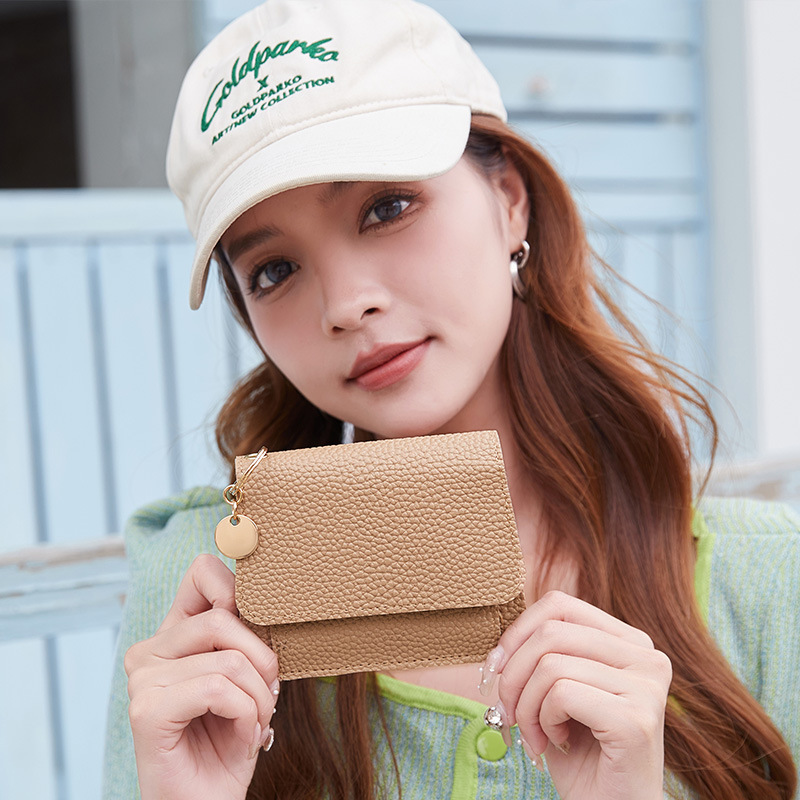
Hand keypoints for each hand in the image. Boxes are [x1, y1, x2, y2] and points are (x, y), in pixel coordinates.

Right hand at [125, 555, 279, 799]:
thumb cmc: (230, 740)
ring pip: (229, 660)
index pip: (203, 571)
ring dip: (259, 698)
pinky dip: (246, 714)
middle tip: (270, 695)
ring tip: (256, 723)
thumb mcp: (248, 676)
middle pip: (224, 618)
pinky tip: (242, 737)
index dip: (239, 588)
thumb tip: (273, 594)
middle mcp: (150, 650)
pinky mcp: (146, 710)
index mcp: (174, 633)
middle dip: (264, 660)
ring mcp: (143, 679)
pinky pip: (218, 688)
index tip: (264, 623)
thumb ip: (247, 635)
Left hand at [485, 590, 670, 799]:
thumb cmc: (580, 753)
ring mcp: (647, 686)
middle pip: (550, 633)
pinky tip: (557, 741)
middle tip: (508, 712)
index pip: (559, 605)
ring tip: (536, 734)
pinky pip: (561, 694)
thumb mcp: (557, 689)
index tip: (496, 668)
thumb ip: (542, 653)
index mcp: (629, 641)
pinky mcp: (636, 719)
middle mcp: (647, 657)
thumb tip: (500, 642)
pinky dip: (543, 720)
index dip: (517, 632)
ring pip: (551, 664)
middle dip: (513, 675)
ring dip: (526, 706)